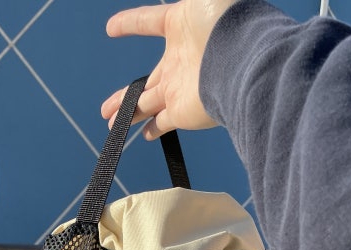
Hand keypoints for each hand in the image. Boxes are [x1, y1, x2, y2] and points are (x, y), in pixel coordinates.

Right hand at [101, 1, 238, 138]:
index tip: (111, 28)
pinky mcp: (183, 112)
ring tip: (111, 124)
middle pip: (146, 81)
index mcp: (181, 28)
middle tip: (106, 108)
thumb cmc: (225, 21)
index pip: (150, 22)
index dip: (131, 23)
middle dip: (124, 96)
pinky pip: (163, 122)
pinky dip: (154, 129)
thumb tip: (185, 1)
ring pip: (146, 104)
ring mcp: (179, 88)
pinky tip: (145, 134)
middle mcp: (179, 61)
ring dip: (129, 114)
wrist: (244, 58)